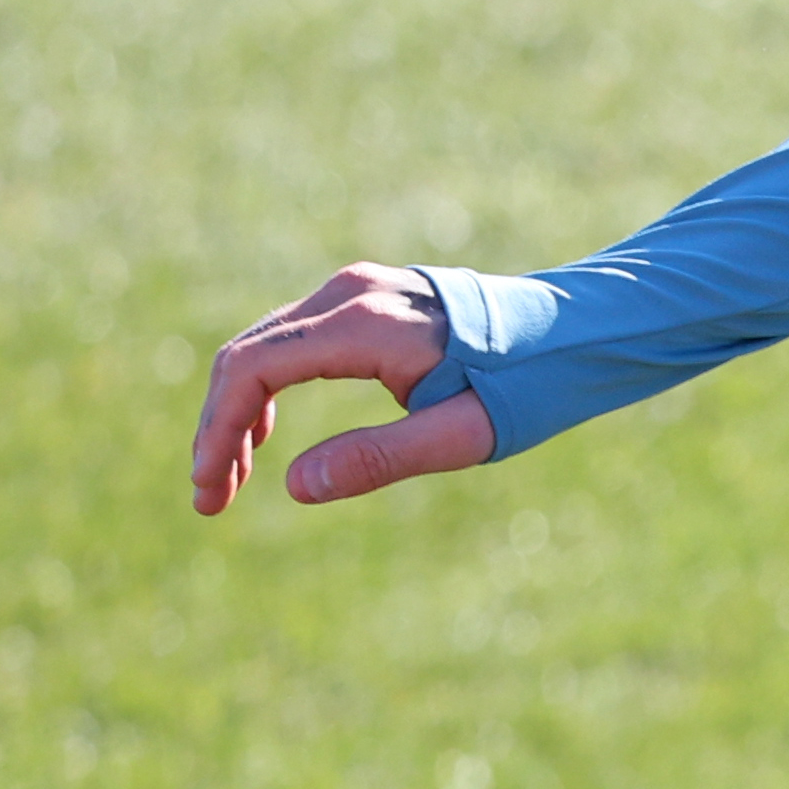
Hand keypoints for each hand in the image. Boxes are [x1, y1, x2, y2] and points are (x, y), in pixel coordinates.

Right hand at [190, 263, 502, 513]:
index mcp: (366, 324)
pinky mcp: (363, 298)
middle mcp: (349, 293)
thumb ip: (380, 458)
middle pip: (247, 356)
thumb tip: (294, 486)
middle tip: (213, 498)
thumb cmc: (528, 385)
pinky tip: (265, 436)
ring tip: (233, 479)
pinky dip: (267, 387)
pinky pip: (291, 340)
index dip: (220, 431)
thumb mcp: (461, 436)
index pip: (254, 369)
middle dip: (220, 428)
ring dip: (238, 410)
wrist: (578, 328)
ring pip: (264, 347)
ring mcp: (354, 289)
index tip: (210, 490)